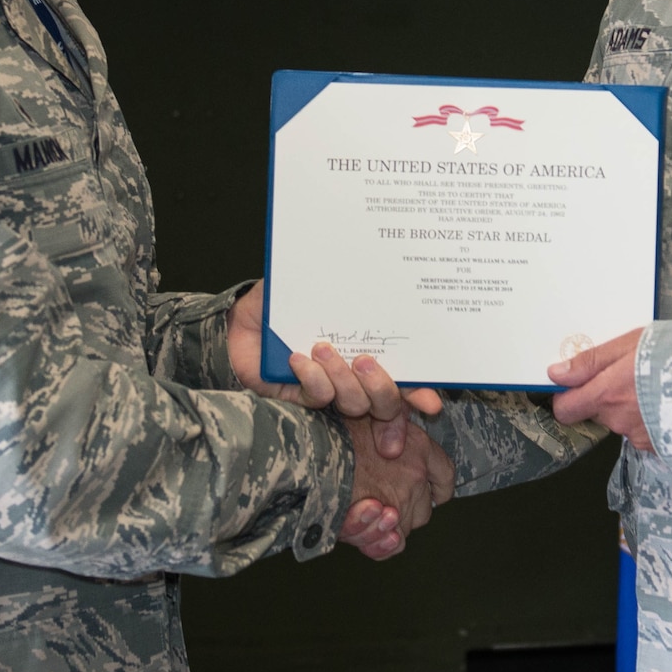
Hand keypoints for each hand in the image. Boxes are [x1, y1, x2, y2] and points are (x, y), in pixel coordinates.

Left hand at [226, 282, 451, 545]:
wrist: (240, 321)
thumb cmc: (283, 301)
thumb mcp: (315, 285)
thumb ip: (344, 284)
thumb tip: (374, 269)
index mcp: (366, 349)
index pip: (403, 377)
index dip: (419, 393)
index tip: (431, 402)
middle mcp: (353, 376)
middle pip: (385, 401)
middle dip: (383, 389)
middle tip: (366, 362)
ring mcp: (328, 390)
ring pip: (353, 403)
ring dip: (343, 379)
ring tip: (323, 349)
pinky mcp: (299, 399)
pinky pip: (317, 398)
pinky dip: (312, 379)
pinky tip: (299, 360)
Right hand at [342, 415, 454, 559]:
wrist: (309, 450)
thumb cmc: (331, 431)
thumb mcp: (367, 419)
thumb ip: (387, 435)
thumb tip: (392, 453)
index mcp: (417, 445)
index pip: (444, 474)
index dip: (438, 488)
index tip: (433, 494)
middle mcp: (417, 473)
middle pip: (423, 507)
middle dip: (404, 511)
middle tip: (377, 502)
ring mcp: (402, 499)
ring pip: (404, 527)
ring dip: (385, 527)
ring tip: (360, 513)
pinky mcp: (384, 522)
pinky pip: (391, 545)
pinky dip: (379, 544)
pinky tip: (363, 531)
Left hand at [548, 327, 651, 450]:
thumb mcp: (630, 343)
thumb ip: (591, 361)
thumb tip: (556, 374)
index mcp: (605, 395)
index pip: (565, 409)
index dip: (566, 397)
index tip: (575, 383)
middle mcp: (618, 421)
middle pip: (597, 412)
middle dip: (606, 395)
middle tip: (631, 373)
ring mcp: (640, 437)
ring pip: (623, 421)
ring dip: (631, 406)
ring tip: (657, 385)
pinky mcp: (661, 446)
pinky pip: (645, 431)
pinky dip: (651, 419)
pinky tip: (669, 402)